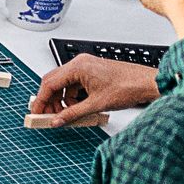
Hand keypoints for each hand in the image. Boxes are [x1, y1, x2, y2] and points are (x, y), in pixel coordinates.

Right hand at [32, 54, 157, 127]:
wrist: (147, 83)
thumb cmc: (128, 86)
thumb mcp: (95, 105)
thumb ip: (72, 114)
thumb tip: (56, 121)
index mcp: (78, 67)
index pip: (49, 84)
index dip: (41, 100)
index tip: (36, 112)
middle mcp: (80, 63)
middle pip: (53, 82)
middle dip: (50, 100)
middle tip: (48, 115)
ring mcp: (86, 66)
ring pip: (63, 84)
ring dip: (62, 99)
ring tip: (66, 114)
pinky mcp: (92, 71)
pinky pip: (74, 84)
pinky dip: (72, 96)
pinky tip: (77, 107)